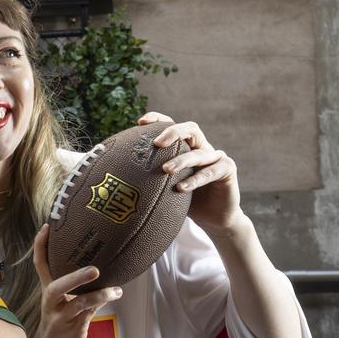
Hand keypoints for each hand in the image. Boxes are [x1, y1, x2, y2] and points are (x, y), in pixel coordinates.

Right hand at [28, 225, 121, 337]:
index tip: (48, 227)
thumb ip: (83, 288)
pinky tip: (116, 294)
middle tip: (95, 269)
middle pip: (55, 285)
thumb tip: (107, 270)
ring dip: (95, 295)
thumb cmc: (61, 324)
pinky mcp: (72, 327)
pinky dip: (102, 303)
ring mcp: (60, 315)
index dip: (41, 246)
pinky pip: (87, 313)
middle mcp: (51, 301)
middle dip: (74, 276)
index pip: (41, 265)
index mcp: (49, 290)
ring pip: (76, 302)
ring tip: (114, 290)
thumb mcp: (68, 303)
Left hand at [139, 112, 246, 235]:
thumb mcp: (162, 188)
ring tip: (165, 170)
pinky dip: (196, 179)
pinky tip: (181, 188)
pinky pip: (212, 171)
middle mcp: (201, 147)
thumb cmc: (183, 201)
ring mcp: (215, 157)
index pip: (172, 125)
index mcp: (185, 147)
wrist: (213, 218)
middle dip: (173, 131)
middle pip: (190, 129)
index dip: (158, 119)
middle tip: (156, 143)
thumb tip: (111, 181)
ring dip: (181, 160)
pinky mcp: (227, 170)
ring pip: (199, 152)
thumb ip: (146, 179)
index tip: (140, 123)